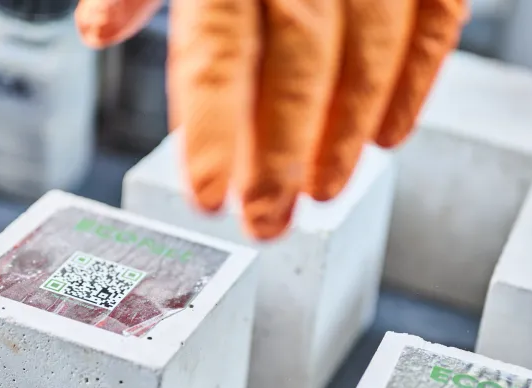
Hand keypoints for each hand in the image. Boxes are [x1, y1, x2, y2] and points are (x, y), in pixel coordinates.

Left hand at [76, 0, 467, 239]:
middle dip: (284, 148)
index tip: (207, 196)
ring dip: (349, 128)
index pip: (216, 42)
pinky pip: (434, 13)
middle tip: (269, 223)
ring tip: (326, 191)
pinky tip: (391, 135)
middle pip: (300, 56)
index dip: (210, 123)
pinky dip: (418, 77)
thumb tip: (97, 28)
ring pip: (373, 41)